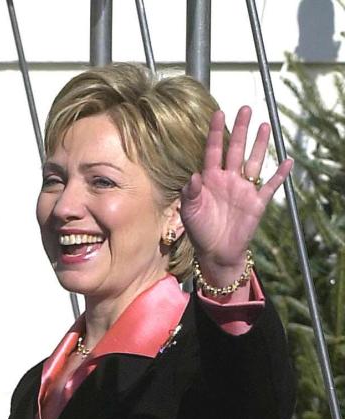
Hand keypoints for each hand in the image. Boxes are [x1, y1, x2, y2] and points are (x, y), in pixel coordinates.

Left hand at [180, 106, 292, 282]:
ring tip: (264, 125)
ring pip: (254, 161)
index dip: (216, 133)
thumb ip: (189, 194)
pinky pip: (270, 186)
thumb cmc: (199, 231)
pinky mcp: (257, 202)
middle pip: (236, 149)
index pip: (213, 151)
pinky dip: (279, 175)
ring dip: (259, 145)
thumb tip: (192, 176)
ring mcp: (244, 189)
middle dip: (240, 129)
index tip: (219, 113)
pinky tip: (287, 161)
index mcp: (210, 179)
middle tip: (245, 108)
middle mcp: (228, 179)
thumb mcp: (189, 213)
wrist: (216, 252)